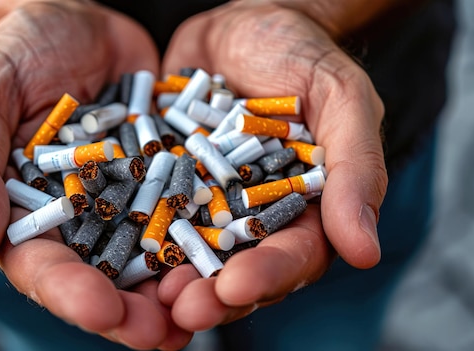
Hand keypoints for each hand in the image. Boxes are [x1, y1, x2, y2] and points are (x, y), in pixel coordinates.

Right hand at [0, 2, 190, 348]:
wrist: (80, 19)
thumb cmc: (21, 50)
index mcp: (28, 211)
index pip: (42, 265)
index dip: (69, 292)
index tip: (102, 312)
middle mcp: (81, 217)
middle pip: (103, 277)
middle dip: (132, 311)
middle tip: (164, 334)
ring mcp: (128, 200)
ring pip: (153, 256)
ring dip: (178, 287)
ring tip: (208, 308)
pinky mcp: (167, 176)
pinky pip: (189, 209)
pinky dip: (209, 236)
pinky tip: (234, 256)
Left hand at [160, 2, 386, 329]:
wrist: (243, 26)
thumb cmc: (302, 56)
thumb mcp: (341, 99)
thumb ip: (356, 169)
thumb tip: (366, 252)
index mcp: (300, 208)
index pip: (291, 253)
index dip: (267, 274)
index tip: (236, 286)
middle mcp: (248, 214)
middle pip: (234, 266)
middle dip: (210, 293)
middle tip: (182, 310)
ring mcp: (202, 200)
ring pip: (185, 251)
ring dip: (166, 278)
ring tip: (145, 294)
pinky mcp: (163, 180)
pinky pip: (145, 209)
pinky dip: (130, 230)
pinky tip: (107, 244)